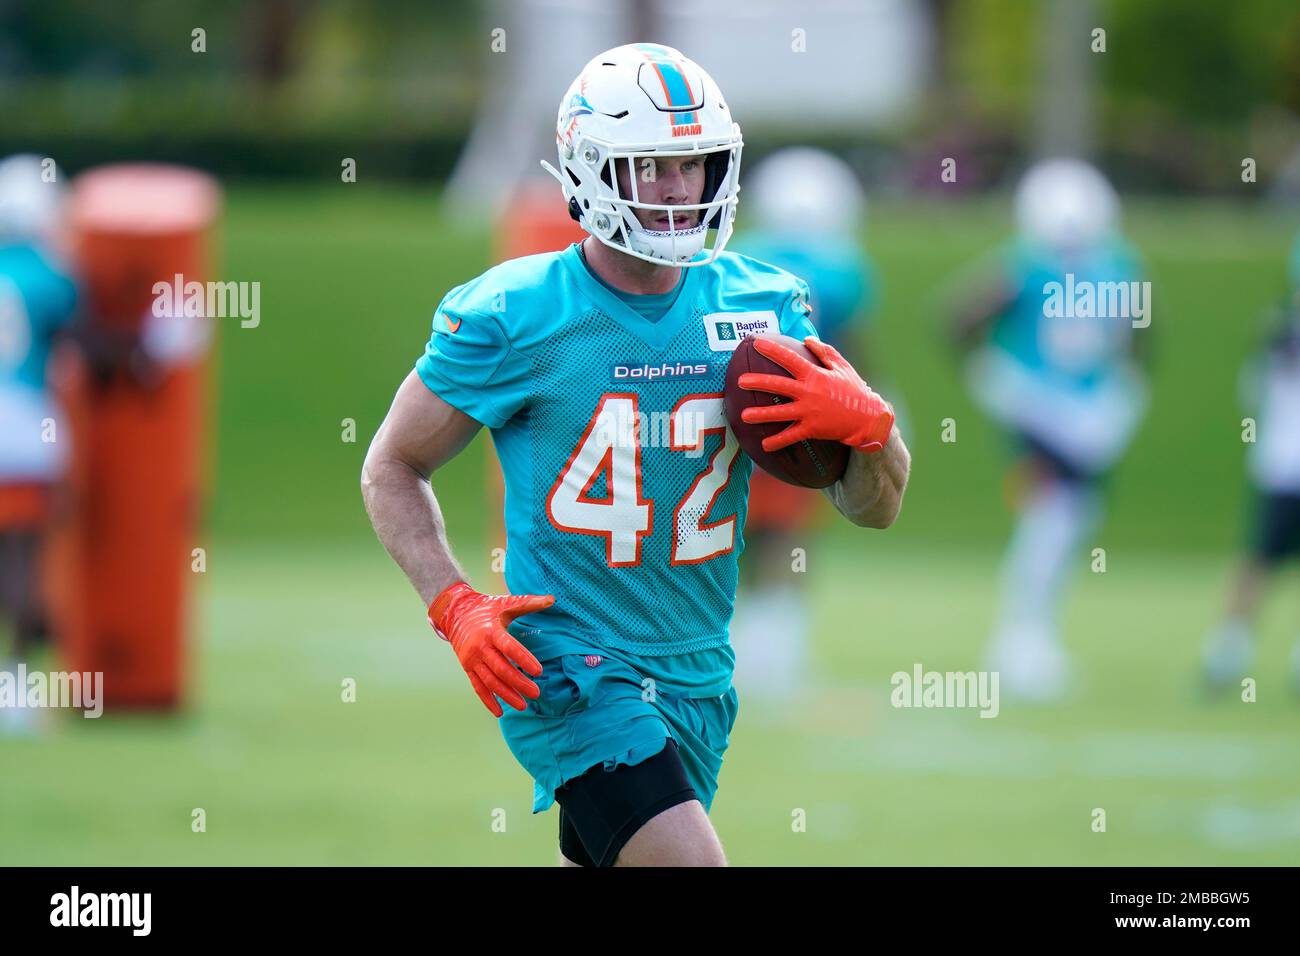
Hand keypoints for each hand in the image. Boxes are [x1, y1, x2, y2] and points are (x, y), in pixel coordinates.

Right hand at [428, 582, 553, 716]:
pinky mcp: (467, 667)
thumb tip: (553, 599)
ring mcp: (472, 659)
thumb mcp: (506, 602)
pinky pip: (477, 687)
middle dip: (519, 683)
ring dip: (506, 695)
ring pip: (490, 681)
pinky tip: (499, 712)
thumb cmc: (486, 607)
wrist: (455, 612)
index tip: (539, 671)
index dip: (523, 659)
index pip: (509, 647)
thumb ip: (529, 603)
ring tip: (522, 705)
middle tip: (536, 693)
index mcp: (492, 630)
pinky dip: (488, 700)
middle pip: (501, 669)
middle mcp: (480, 647)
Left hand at [737, 336, 894, 453]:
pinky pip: (791, 436)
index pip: (790, 359)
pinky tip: (764, 445)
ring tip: (744, 415)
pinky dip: (778, 441)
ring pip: (780, 413)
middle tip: (739, 381)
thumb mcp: (842, 367)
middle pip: (778, 386)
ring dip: (761, 415)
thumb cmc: (854, 390)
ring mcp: (809, 412)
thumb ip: (824, 351)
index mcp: (815, 375)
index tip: (756, 343)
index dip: (772, 350)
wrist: (868, 418)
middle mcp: (809, 392)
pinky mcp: (812, 429)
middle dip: (757, 382)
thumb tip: (807, 338)